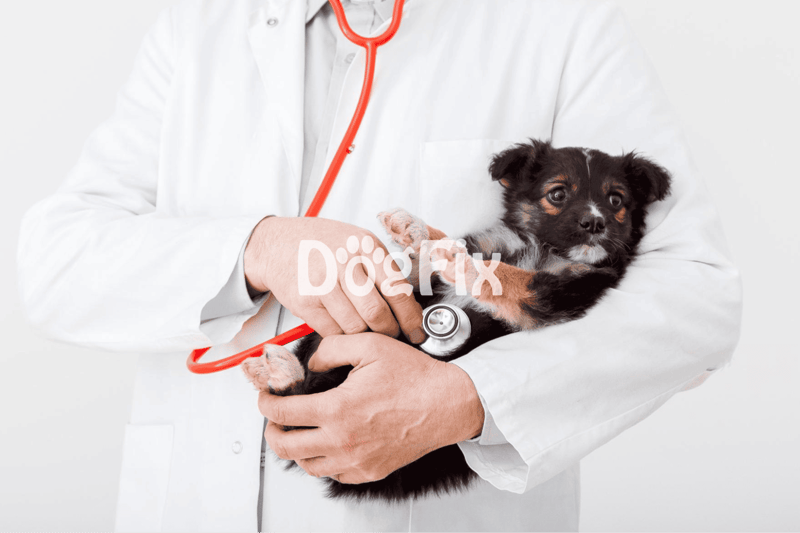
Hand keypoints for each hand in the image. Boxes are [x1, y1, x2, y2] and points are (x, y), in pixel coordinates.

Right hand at [244, 217, 424, 341]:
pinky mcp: (304, 302)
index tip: (416, 331)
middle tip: (394, 337)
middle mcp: (343, 263)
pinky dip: (343, 337)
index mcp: (365, 246)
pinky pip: (333, 332)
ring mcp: (322, 284)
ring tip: (369, 334)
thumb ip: (382, 267)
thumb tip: (410, 304)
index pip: (397, 289)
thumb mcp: (357, 242)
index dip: (410, 317)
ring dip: (366, 337)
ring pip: (355, 327)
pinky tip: (345, 330)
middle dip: (390, 332)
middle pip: (377, 313)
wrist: (276, 245)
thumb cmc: (322, 244)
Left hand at [258, 333, 484, 483]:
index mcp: (338, 409)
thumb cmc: (415, 376)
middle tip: (274, 419)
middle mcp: (343, 440)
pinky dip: (322, 461)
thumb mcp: (369, 346)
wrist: (448, 404)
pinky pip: (333, 474)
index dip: (266, 404)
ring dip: (295, 448)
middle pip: (286, 446)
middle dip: (271, 431)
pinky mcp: (370, 471)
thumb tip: (310, 364)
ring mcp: (356, 461)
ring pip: (306, 465)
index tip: (266, 398)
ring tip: (298, 431)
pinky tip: (327, 443)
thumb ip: (330, 349)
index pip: (282, 413)